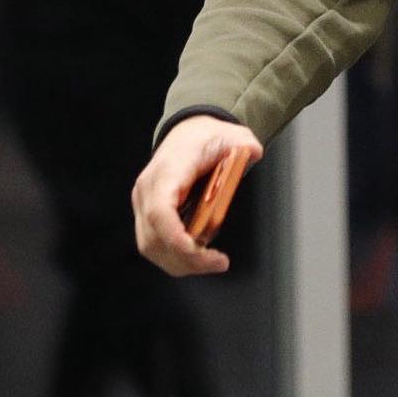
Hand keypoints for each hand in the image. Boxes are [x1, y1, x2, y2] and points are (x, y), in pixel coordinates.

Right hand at [132, 115, 262, 276]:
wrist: (187, 133)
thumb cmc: (205, 137)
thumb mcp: (231, 136)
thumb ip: (244, 144)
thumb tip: (253, 153)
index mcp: (167, 171)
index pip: (160, 211)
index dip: (174, 236)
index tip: (196, 250)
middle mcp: (148, 190)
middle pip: (155, 238)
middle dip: (186, 258)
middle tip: (218, 262)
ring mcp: (144, 205)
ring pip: (152, 247)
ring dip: (181, 262)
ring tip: (212, 262)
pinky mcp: (148, 215)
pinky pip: (155, 245)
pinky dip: (176, 257)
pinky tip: (199, 257)